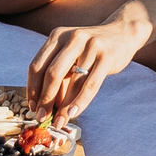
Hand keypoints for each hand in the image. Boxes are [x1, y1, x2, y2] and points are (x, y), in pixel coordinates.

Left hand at [28, 18, 142, 119]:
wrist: (122, 33)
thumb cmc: (91, 49)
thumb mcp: (70, 54)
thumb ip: (58, 75)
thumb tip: (45, 106)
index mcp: (57, 36)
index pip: (37, 65)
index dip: (32, 89)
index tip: (32, 107)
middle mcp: (72, 38)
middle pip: (52, 73)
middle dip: (45, 99)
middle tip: (41, 118)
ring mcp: (91, 46)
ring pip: (72, 81)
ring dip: (63, 106)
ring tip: (59, 122)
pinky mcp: (106, 56)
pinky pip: (90, 84)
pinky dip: (80, 101)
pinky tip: (73, 113)